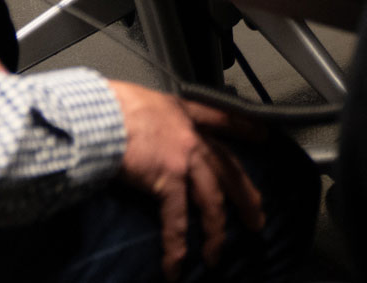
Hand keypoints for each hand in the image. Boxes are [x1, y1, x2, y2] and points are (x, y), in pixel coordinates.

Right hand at [108, 81, 263, 278]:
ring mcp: (185, 160)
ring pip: (211, 201)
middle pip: (230, 171)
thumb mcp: (149, 101)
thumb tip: (149, 129)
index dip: (245, 129)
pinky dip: (176, 244)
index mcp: (188, 116)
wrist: (103, 115)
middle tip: (257, 221)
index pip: (225, 121)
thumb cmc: (116, 106)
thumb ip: (159, 116)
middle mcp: (195, 139)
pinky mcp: (168, 180)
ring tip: (215, 257)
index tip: (263, 135)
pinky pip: (176, 219)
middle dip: (246, 199)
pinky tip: (176, 265)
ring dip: (215, 233)